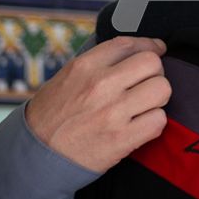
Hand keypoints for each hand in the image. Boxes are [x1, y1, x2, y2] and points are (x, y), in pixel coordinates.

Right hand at [25, 36, 170, 173]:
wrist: (37, 155)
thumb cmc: (53, 114)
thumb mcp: (68, 76)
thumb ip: (99, 62)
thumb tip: (136, 50)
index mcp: (85, 66)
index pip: (130, 44)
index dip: (149, 45)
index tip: (157, 51)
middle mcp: (100, 84)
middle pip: (152, 63)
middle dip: (155, 73)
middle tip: (146, 84)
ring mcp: (112, 112)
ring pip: (162, 89)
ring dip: (157, 98)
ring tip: (145, 105)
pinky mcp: (121, 139)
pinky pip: (159, 120)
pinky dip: (154, 122)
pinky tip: (141, 124)